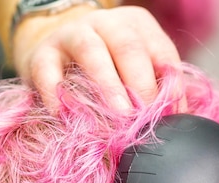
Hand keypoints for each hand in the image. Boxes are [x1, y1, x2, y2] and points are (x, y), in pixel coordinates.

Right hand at [12, 5, 181, 111]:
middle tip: (145, 118)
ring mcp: (71, 34)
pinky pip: (48, 72)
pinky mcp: (40, 54)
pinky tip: (67, 116)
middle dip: (142, 85)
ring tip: (120, 117)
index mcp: (137, 26)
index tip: (171, 119)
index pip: (162, 53)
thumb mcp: (135, 71)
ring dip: (109, 87)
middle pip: (129, 48)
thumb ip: (156, 90)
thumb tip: (178, 122)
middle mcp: (106, 23)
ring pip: (92, 52)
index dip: (170, 88)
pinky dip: (58, 95)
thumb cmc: (105, 68)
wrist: (54, 49)